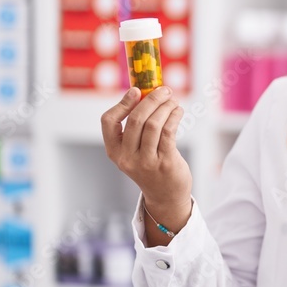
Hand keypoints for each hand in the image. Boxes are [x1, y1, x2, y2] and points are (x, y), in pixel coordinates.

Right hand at [101, 86, 192, 226]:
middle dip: (151, 99)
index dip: (122, 103)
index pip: (108, 122)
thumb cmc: (151, 166)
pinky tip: (178, 111)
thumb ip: (136, 128)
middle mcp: (127, 157)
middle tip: (164, 90)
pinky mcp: (165, 163)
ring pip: (153, 124)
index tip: (136, 90)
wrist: (165, 196)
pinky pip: (169, 132)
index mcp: (114, 151)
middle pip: (136, 119)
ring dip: (165, 107)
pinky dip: (174, 117)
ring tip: (173, 100)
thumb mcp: (135, 151)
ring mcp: (146, 162)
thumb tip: (147, 93)